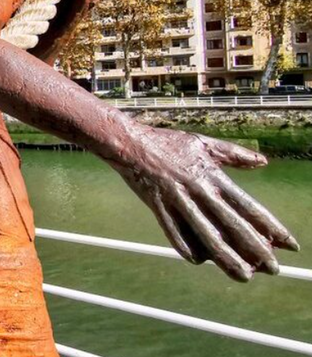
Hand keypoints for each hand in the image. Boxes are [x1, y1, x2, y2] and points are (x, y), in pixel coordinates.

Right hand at [111, 127, 297, 280]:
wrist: (130, 143)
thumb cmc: (168, 142)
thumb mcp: (205, 143)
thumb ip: (235, 154)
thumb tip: (263, 162)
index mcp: (213, 175)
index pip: (248, 206)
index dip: (271, 226)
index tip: (289, 244)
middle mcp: (199, 190)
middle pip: (232, 225)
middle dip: (256, 250)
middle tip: (273, 269)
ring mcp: (177, 200)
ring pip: (206, 235)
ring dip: (227, 258)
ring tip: (244, 275)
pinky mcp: (158, 207)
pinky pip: (174, 233)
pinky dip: (187, 248)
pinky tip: (199, 261)